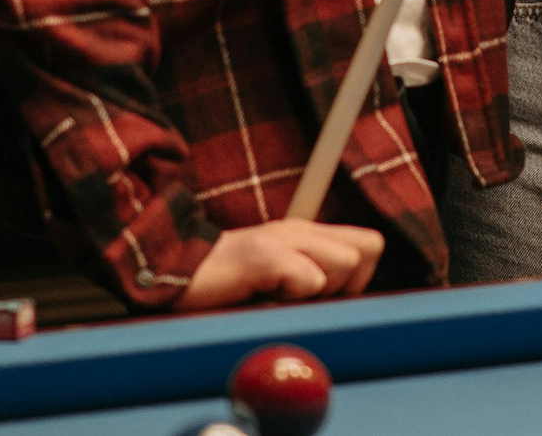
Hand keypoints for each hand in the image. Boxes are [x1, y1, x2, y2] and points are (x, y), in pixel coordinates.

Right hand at [171, 218, 385, 308]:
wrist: (171, 277)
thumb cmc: (227, 289)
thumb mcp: (278, 286)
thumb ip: (312, 287)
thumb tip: (345, 312)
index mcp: (307, 236)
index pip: (369, 245)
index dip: (355, 281)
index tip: (320, 300)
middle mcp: (300, 230)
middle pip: (366, 249)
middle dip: (344, 285)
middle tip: (300, 298)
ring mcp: (282, 238)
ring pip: (345, 261)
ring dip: (319, 291)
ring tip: (278, 296)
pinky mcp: (261, 255)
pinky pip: (307, 277)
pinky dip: (293, 296)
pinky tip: (262, 298)